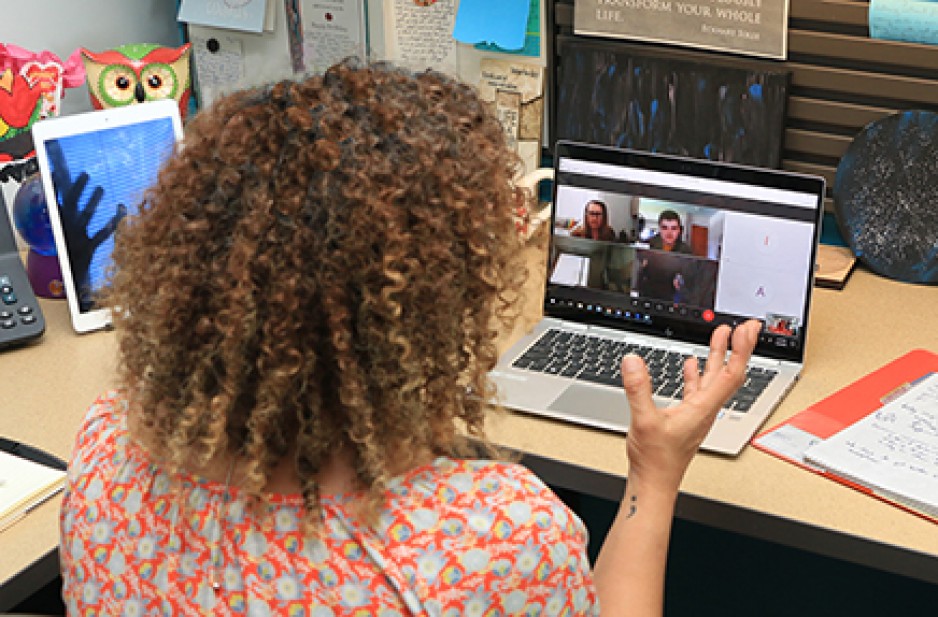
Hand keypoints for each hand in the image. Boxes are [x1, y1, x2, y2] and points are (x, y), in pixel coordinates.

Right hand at [57, 171, 126, 298]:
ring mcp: (77, 238)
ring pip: (85, 216)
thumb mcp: (64, 233)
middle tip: (85, 174)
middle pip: (71, 204)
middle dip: (77, 188)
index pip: (55, 200)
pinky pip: (101, 234)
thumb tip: (60, 200)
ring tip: (100, 188)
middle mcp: (67, 229)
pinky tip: (121, 211)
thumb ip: (63, 217)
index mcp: (59, 223)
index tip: (56, 170)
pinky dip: (112, 222)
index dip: (55, 186)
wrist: (72, 276)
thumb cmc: (71, 251)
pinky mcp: (89, 248)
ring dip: (92, 201)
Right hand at [620, 319, 760, 492]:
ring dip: (719, 356)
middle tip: (745, 326)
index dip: (741, 350)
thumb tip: (634, 361)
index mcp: (703, 408)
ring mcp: (697, 413)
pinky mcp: (685, 417)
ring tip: (722, 335)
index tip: (747, 330)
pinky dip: (697, 373)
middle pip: (728, 372)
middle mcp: (705, 409)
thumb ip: (639, 389)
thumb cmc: (656, 461)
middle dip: (738, 347)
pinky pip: (697, 389)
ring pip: (714, 379)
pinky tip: (690, 364)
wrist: (655, 483)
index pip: (731, 374)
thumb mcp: (644, 420)